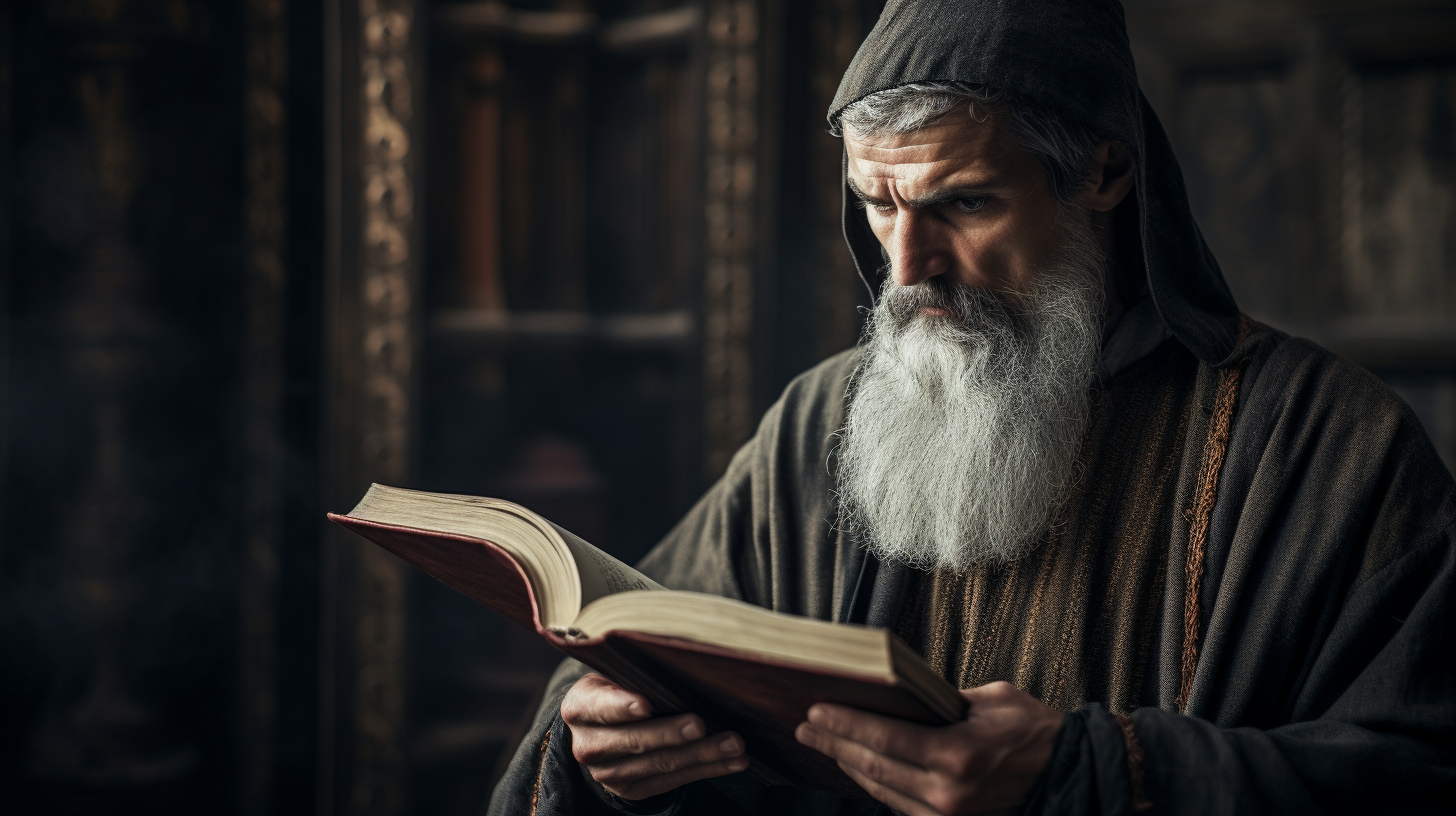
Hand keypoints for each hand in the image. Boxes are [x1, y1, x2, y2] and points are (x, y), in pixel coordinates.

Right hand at [561, 673, 748, 799]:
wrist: (601, 728)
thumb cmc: (618, 688)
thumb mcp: (614, 674)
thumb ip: (635, 672)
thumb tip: (683, 659)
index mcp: (579, 708)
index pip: (599, 707)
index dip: (622, 706)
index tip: (646, 703)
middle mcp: (588, 746)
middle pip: (634, 740)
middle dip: (671, 733)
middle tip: (700, 723)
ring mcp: (609, 774)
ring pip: (660, 764)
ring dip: (702, 754)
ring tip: (733, 743)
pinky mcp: (633, 790)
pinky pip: (675, 781)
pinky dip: (708, 769)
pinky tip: (734, 761)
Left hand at [794, 681, 1062, 815]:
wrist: (1067, 774)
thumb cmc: (1033, 729)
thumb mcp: (990, 699)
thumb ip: (942, 699)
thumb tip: (898, 694)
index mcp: (959, 755)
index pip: (884, 739)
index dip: (844, 724)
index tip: (815, 710)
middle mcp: (948, 792)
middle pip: (873, 766)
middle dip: (834, 743)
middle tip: (806, 725)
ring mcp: (947, 815)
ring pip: (881, 789)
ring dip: (849, 765)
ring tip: (823, 743)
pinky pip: (899, 803)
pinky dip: (875, 783)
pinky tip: (858, 765)